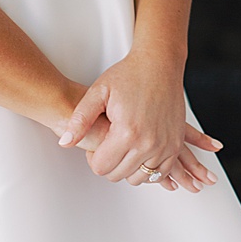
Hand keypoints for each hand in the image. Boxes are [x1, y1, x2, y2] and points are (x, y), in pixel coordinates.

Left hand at [56, 50, 222, 189]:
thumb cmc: (130, 75)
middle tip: (110, 141)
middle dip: (110, 163)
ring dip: (129, 167)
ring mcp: (165, 145)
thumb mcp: (98, 93)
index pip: (101, 168)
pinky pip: (160, 172)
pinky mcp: (175, 144)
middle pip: (118, 175)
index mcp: (127, 132)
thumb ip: (79, 120)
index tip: (98, 142)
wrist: (160, 63)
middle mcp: (149, 143)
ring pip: (138, 178)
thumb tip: (65, 143)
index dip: (94, 157)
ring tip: (125, 144)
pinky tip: (141, 149)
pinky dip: (148, 166)